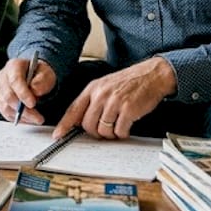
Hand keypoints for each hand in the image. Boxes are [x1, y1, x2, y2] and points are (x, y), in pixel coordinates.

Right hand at [0, 58, 54, 124]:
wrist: (35, 77)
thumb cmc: (39, 74)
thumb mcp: (46, 74)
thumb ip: (42, 80)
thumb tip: (34, 90)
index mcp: (13, 66)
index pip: (15, 80)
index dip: (23, 93)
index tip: (33, 103)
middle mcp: (3, 77)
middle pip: (8, 95)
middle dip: (23, 109)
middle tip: (37, 117)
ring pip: (5, 107)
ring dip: (22, 116)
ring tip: (36, 119)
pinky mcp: (0, 101)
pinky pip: (6, 113)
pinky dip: (18, 119)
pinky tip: (29, 119)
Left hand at [53, 57, 175, 139]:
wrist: (152, 75)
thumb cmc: (130, 82)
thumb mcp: (106, 85)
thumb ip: (93, 100)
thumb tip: (81, 121)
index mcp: (93, 88)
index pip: (73, 109)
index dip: (64, 125)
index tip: (57, 135)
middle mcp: (101, 94)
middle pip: (87, 125)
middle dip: (95, 132)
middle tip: (105, 130)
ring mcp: (114, 102)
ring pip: (103, 130)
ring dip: (110, 134)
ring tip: (118, 126)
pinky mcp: (128, 109)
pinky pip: (119, 131)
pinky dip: (123, 133)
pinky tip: (127, 126)